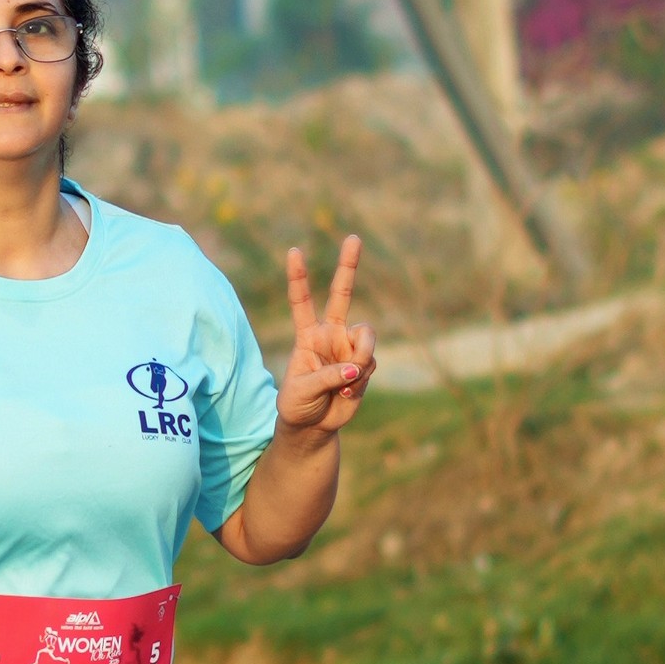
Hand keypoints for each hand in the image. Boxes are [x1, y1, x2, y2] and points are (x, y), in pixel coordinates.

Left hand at [274, 234, 374, 438]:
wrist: (314, 426)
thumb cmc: (297, 405)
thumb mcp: (301, 391)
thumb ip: (327, 376)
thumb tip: (355, 367)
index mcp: (307, 335)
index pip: (301, 301)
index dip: (298, 277)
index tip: (294, 251)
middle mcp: (330, 334)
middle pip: (341, 294)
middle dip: (348, 266)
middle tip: (353, 237)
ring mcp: (349, 347)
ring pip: (366, 337)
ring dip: (361, 357)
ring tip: (346, 381)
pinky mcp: (364, 364)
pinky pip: (371, 363)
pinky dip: (361, 379)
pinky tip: (347, 391)